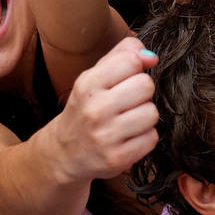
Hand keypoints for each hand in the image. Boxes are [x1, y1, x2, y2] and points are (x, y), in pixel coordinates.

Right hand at [50, 37, 158, 181]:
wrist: (63, 153)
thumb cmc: (85, 108)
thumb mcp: (94, 76)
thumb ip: (122, 55)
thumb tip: (152, 56)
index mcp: (88, 84)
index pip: (131, 61)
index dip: (134, 69)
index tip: (125, 79)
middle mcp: (95, 110)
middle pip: (146, 86)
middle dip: (141, 93)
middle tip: (127, 102)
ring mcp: (105, 136)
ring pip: (152, 113)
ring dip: (144, 117)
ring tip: (127, 121)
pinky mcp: (117, 158)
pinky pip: (151, 138)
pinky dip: (144, 138)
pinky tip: (128, 138)